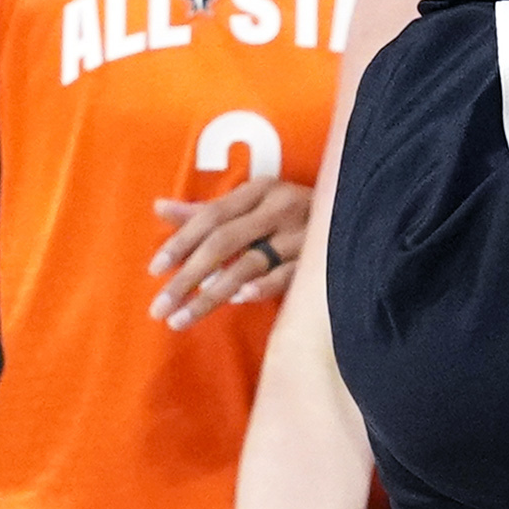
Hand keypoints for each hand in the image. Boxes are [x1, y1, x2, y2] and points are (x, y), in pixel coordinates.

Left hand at [150, 178, 310, 328]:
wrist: (353, 217)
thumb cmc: (289, 215)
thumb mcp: (251, 206)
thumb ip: (206, 212)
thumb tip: (159, 206)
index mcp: (262, 190)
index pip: (212, 216)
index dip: (181, 241)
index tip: (154, 270)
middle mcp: (282, 207)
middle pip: (224, 241)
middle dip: (187, 277)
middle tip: (159, 307)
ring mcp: (303, 234)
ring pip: (248, 265)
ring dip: (211, 294)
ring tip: (180, 319)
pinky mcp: (321, 259)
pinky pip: (286, 276)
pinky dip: (261, 287)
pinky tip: (237, 301)